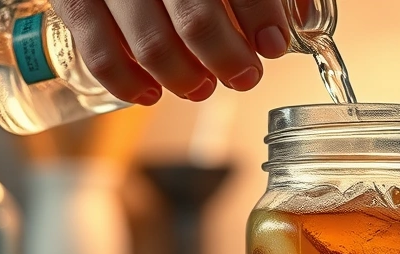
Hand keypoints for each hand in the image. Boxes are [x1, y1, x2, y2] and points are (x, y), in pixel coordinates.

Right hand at [50, 0, 289, 104]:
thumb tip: (301, 15)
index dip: (260, 16)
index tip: (273, 44)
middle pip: (195, 15)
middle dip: (226, 57)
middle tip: (244, 76)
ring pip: (150, 42)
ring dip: (183, 76)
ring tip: (202, 88)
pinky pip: (97, 49)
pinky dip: (126, 80)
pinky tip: (150, 93)